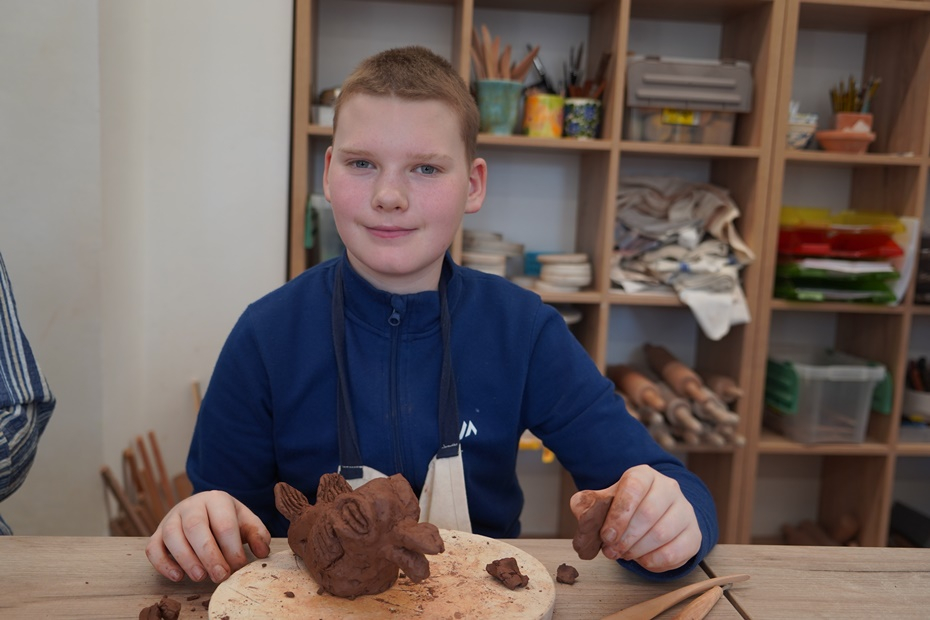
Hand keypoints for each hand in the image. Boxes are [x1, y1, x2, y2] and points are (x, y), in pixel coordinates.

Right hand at [145, 490, 270, 582]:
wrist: (204, 509)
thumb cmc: (227, 519)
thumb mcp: (246, 521)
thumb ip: (257, 534)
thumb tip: (262, 552)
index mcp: (216, 499)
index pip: (224, 523)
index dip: (232, 547)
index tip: (239, 566)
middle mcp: (191, 506)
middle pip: (195, 527)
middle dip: (208, 554)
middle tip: (220, 576)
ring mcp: (171, 518)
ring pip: (172, 536)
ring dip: (186, 559)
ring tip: (200, 577)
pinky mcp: (157, 533)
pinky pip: (153, 548)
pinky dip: (163, 564)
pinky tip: (177, 576)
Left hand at [570, 465, 700, 572]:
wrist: (656, 514)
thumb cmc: (625, 508)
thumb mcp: (604, 500)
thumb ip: (588, 505)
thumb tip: (585, 519)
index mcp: (644, 475)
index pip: (633, 488)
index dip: (618, 514)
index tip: (606, 535)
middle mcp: (669, 488)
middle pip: (649, 513)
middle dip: (626, 537)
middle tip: (611, 550)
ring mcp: (685, 510)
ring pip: (662, 533)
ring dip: (638, 550)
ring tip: (624, 555)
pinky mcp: (693, 534)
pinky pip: (676, 552)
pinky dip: (654, 561)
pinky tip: (642, 560)